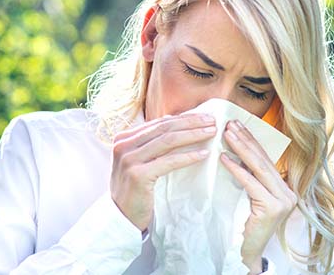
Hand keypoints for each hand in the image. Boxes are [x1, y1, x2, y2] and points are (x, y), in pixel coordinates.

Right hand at [110, 113, 216, 231]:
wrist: (120, 217)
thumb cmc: (134, 189)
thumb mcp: (138, 161)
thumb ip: (150, 143)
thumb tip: (174, 121)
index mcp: (123, 138)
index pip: (159, 123)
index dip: (183, 118)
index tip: (204, 116)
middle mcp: (123, 145)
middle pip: (164, 128)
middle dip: (191, 122)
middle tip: (213, 121)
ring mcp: (129, 160)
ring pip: (168, 140)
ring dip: (193, 135)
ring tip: (211, 133)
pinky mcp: (138, 175)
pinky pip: (169, 161)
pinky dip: (188, 156)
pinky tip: (204, 154)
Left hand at [220, 119, 296, 273]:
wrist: (245, 252)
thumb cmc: (243, 224)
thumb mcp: (249, 196)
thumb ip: (250, 177)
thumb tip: (235, 149)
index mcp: (284, 187)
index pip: (266, 158)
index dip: (251, 140)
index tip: (236, 124)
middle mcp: (288, 192)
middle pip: (263, 160)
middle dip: (245, 140)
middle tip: (229, 124)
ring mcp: (283, 200)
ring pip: (259, 168)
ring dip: (241, 149)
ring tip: (226, 134)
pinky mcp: (273, 208)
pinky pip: (251, 184)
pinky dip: (237, 169)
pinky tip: (224, 159)